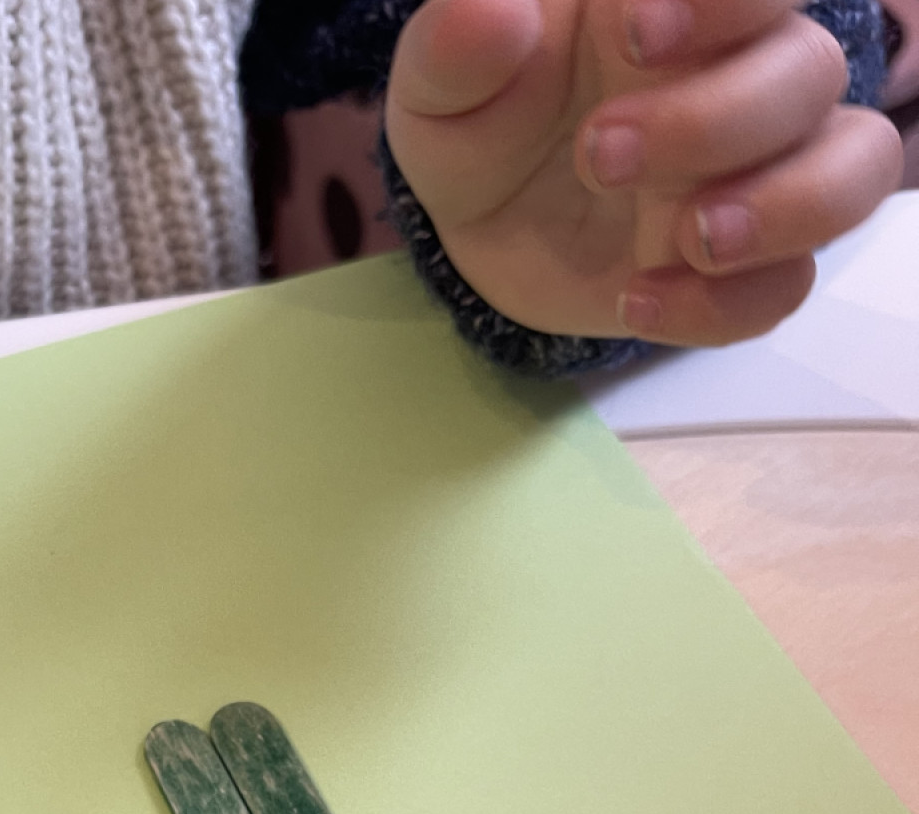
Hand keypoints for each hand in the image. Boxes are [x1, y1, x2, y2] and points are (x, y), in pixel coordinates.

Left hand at [386, 0, 904, 344]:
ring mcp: (755, 174)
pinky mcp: (740, 267)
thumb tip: (491, 13)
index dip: (724, 0)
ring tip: (688, 238)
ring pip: (850, 170)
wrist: (479, 225)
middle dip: (714, 121)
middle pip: (807, 75)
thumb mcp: (441, 86)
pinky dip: (724, 305)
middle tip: (597, 155)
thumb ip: (459, 47)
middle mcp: (743, 76)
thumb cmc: (481, 122)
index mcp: (680, 5)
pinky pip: (786, 287)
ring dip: (783, 208)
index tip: (634, 32)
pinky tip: (636, 303)